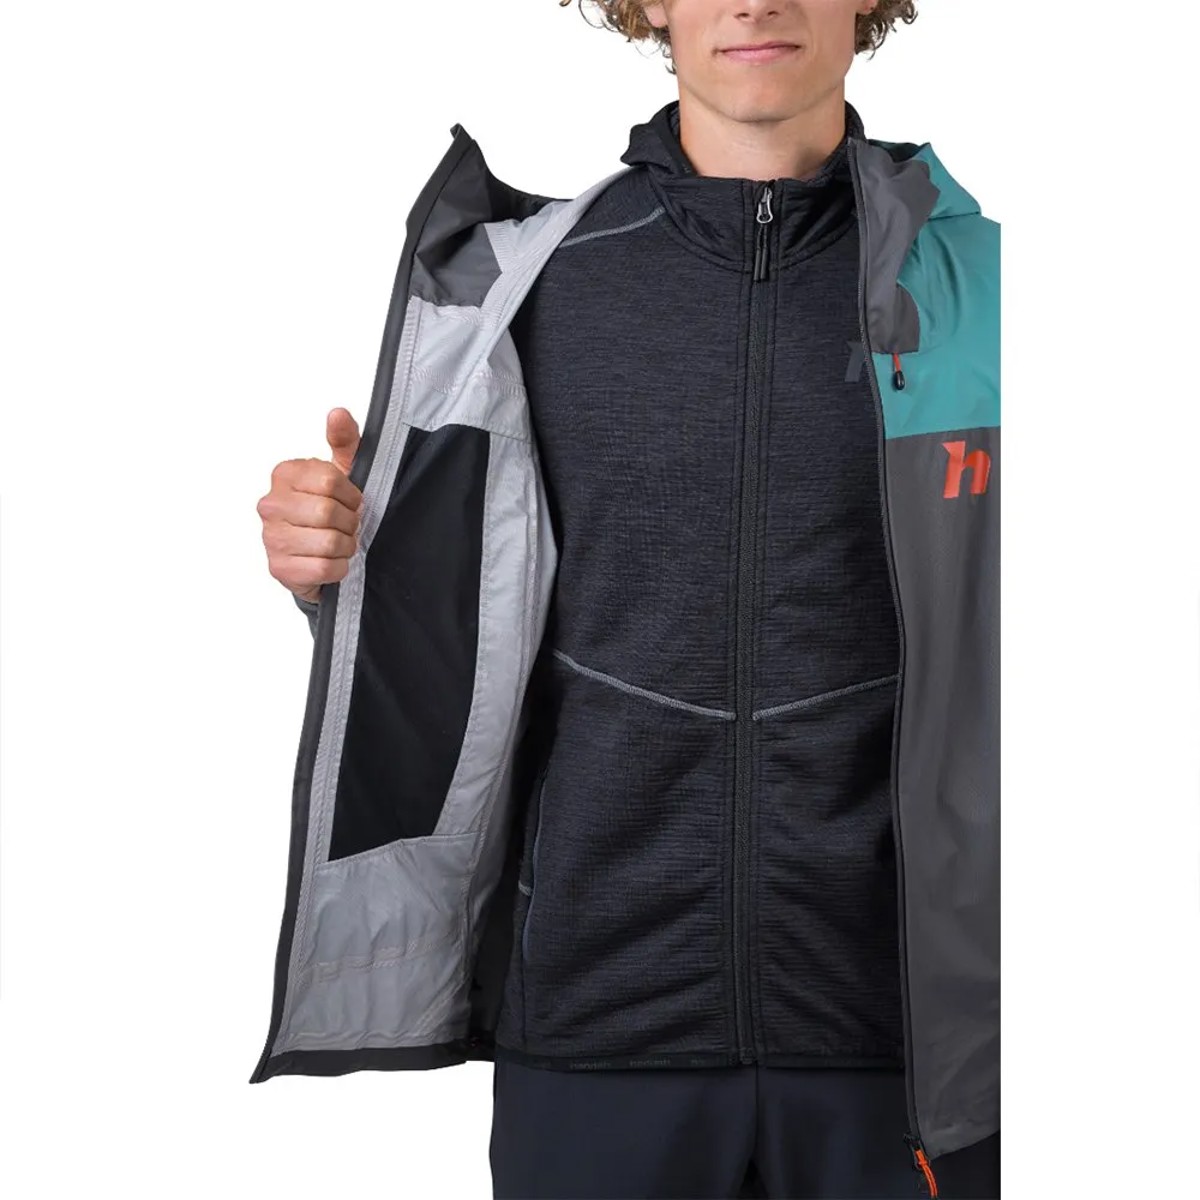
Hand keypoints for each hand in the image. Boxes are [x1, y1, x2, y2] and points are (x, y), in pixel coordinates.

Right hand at [257, 407, 363, 604]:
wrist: (318, 553)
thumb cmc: (331, 507)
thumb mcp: (344, 470)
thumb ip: (345, 441)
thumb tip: (338, 414)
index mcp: (284, 474)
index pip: (330, 480)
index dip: (352, 495)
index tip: (352, 501)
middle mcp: (271, 504)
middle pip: (328, 513)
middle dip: (349, 522)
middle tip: (347, 525)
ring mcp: (271, 537)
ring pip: (328, 542)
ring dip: (345, 546)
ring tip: (340, 542)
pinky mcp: (278, 568)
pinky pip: (323, 568)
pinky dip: (338, 567)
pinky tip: (332, 560)